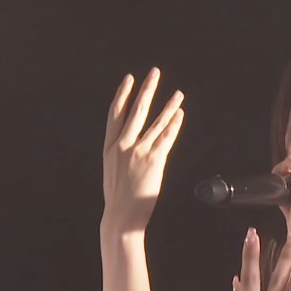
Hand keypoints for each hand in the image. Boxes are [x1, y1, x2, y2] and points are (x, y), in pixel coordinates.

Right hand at [100, 68, 184, 236]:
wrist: (120, 217)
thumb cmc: (118, 198)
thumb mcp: (113, 171)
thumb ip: (121, 155)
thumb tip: (128, 146)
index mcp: (110, 147)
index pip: (115, 114)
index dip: (123, 95)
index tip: (129, 79)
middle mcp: (123, 146)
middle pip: (136, 111)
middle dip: (146, 90)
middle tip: (154, 72)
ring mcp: (138, 152)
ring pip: (155, 122)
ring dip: (168, 105)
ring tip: (178, 93)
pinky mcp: (153, 161)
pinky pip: (166, 138)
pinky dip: (174, 124)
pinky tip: (180, 114)